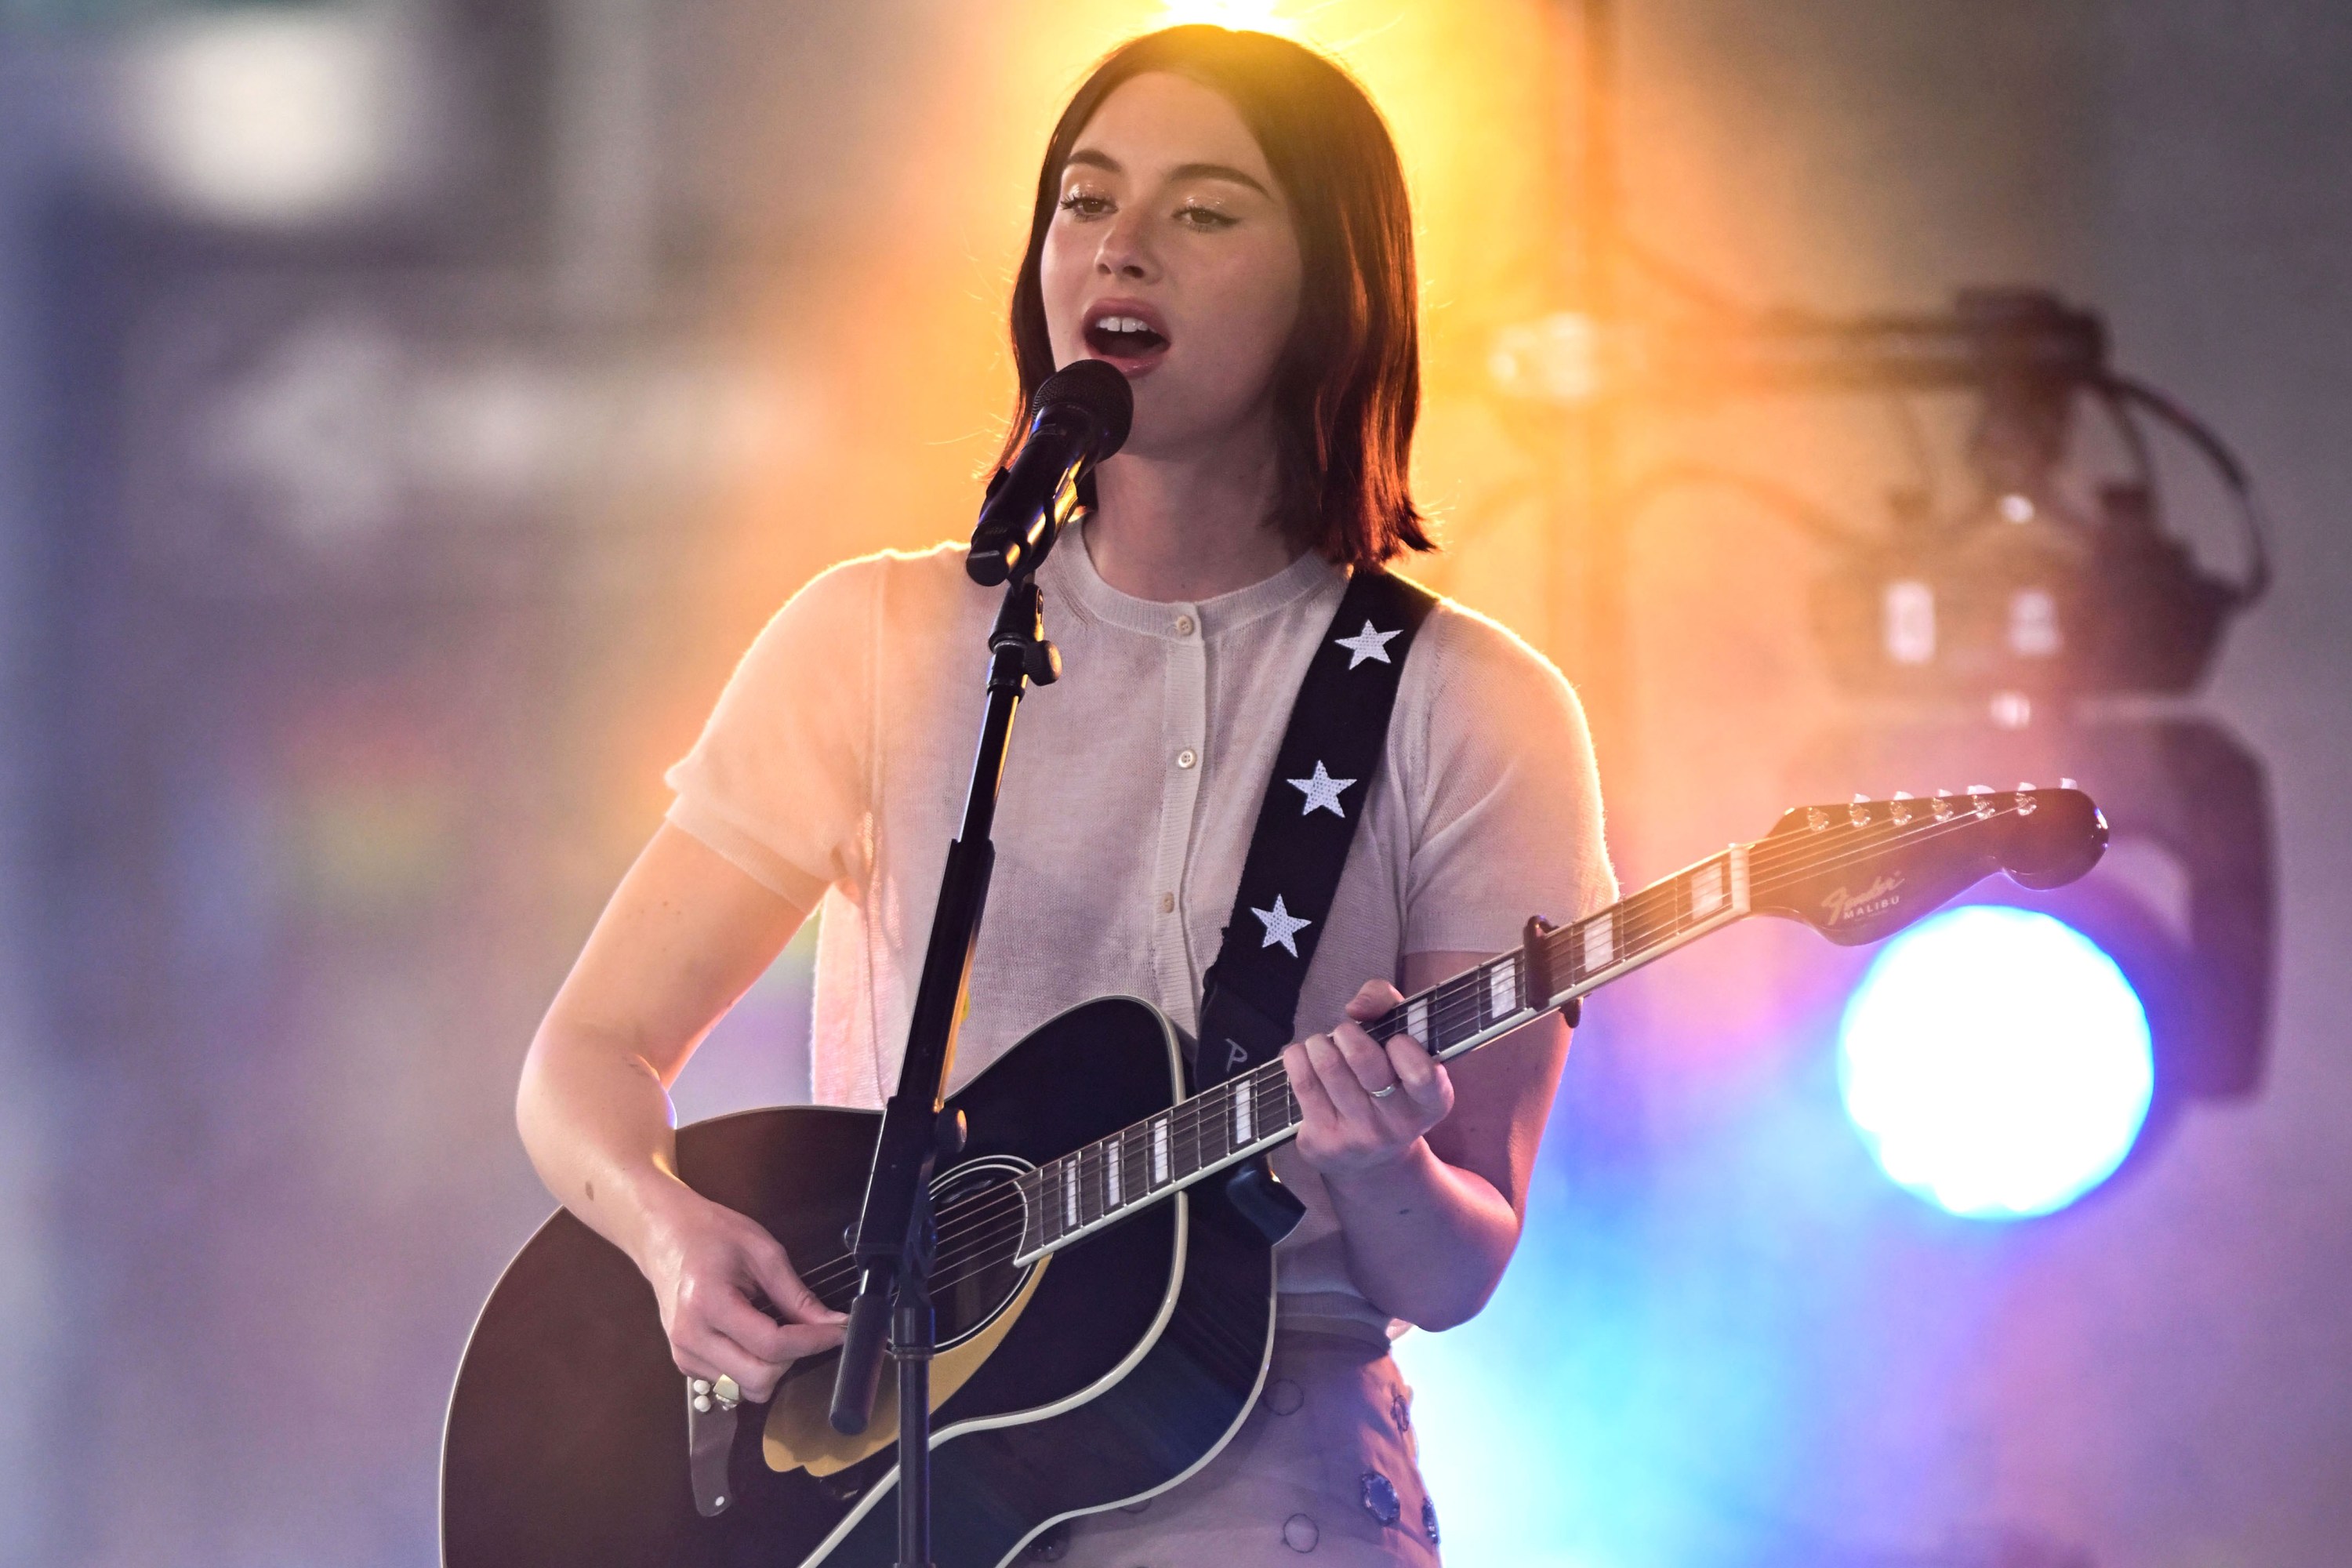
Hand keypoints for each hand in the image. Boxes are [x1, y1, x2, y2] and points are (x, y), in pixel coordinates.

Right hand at [636, 1180, 845, 1401]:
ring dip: (773, 1366)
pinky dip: (752, 1366)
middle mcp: (691, 1338)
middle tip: (805, 1331)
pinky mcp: (685, 1364)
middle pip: (759, 1378)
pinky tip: (752, 1336)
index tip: (838, 1331)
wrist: (666, 1236)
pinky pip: (731, 1383)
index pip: (771, 1345)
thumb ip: (797, 1295)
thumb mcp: (763, 1252)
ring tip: (776, 1329)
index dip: (812, 1342)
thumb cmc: (712, 1235)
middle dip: (792, 1359)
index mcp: (708, 1303)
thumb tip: (832, 1323)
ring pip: (746, 1388)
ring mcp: (684, 1355)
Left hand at [1282, 979, 1452, 1179]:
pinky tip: (1303, 1058)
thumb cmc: (1388, 1082)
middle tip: (1344, 1033)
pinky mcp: (1323, 1142)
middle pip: (1364, 1059)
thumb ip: (1388, 1003)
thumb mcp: (1404, 1042)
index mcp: (1432, 1102)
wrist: (1369, 1161)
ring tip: (1322, 1045)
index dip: (1402, 1045)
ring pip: (1329, 1066)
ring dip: (1319, 1043)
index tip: (1393, 1041)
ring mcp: (1360, 1137)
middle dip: (1347, 1032)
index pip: (1421, 1072)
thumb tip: (1356, 1009)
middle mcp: (1399, 1125)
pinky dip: (1297, 1058)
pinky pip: (1302, 1083)